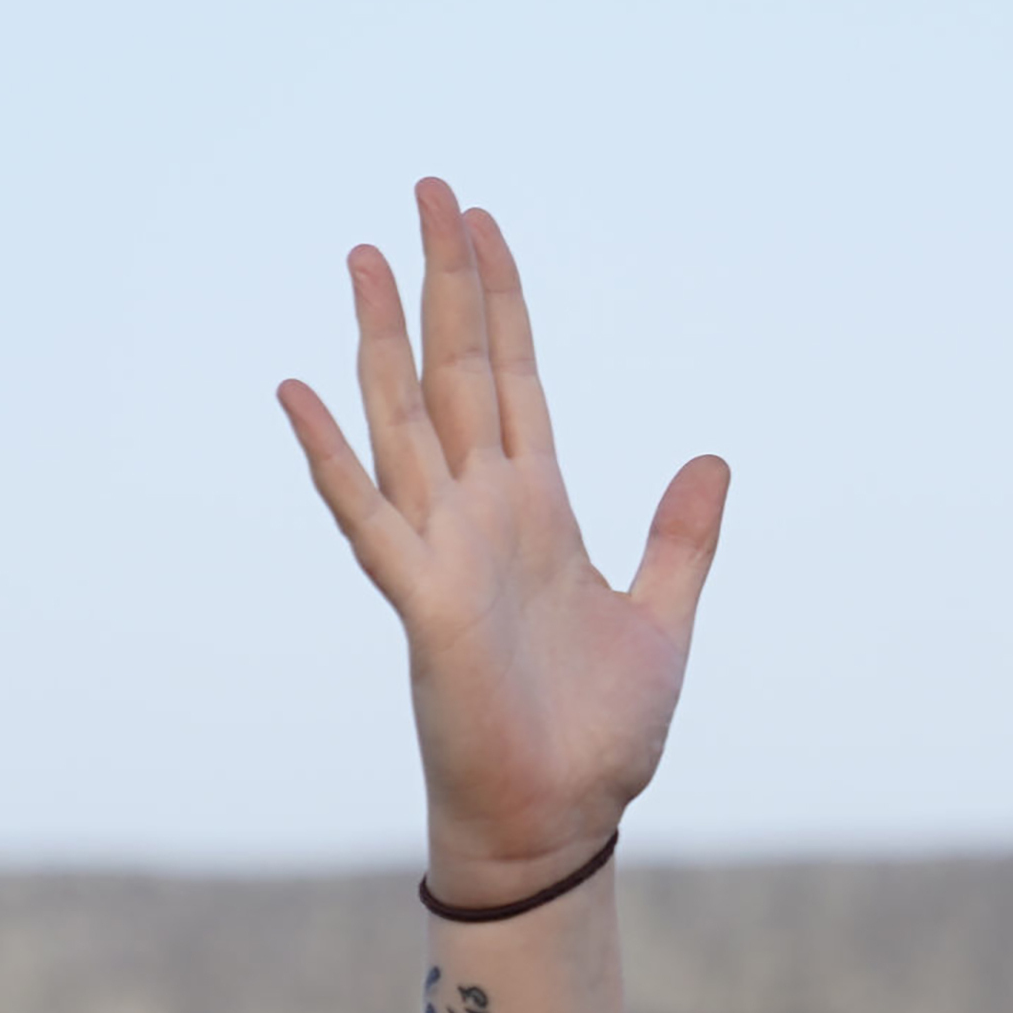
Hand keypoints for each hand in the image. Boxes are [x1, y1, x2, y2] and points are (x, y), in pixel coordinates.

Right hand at [282, 179, 729, 898]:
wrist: (563, 822)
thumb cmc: (599, 737)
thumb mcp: (662, 619)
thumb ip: (680, 539)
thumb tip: (711, 458)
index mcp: (536, 512)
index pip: (513, 380)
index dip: (503, 300)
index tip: (484, 223)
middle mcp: (481, 517)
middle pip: (456, 372)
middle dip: (444, 281)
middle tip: (429, 189)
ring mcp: (444, 554)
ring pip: (404, 421)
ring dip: (380, 338)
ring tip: (360, 253)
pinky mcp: (423, 605)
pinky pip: (369, 519)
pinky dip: (333, 458)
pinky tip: (301, 392)